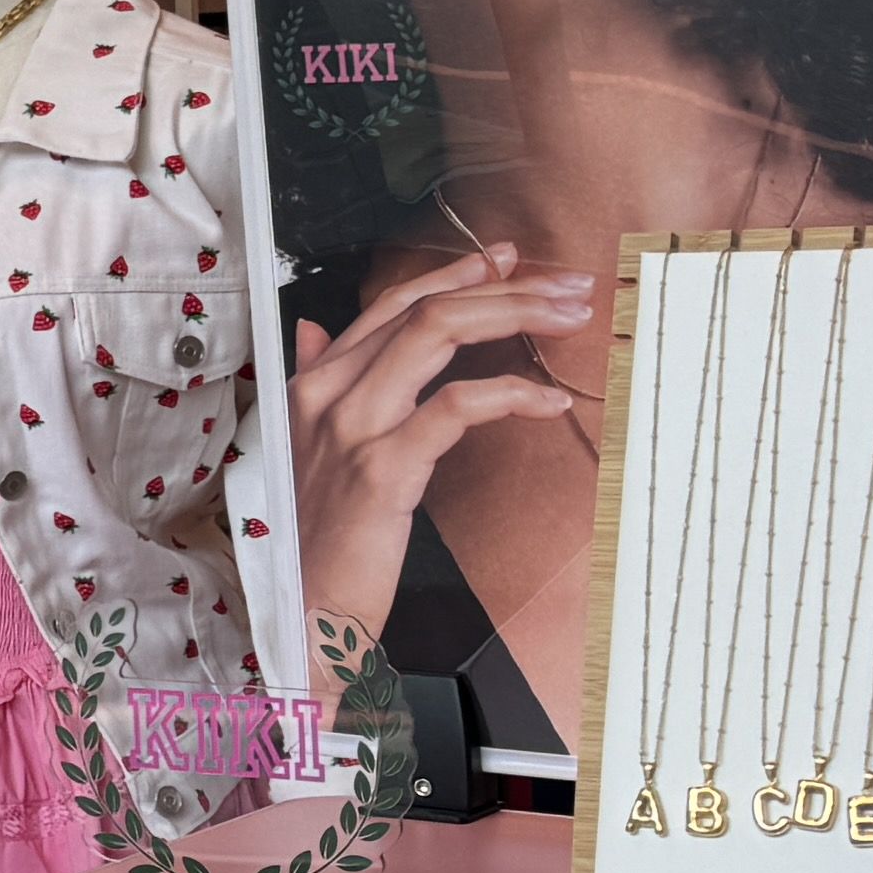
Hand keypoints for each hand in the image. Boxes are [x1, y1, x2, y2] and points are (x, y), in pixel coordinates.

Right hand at [285, 243, 597, 647]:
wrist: (304, 612)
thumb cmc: (317, 538)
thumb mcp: (303, 448)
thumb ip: (313, 382)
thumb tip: (311, 331)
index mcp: (314, 385)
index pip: (390, 305)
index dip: (454, 276)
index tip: (508, 261)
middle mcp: (328, 394)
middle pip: (425, 310)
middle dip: (505, 288)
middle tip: (566, 288)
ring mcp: (354, 429)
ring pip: (438, 335)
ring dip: (514, 316)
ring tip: (568, 318)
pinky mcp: (384, 470)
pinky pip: (455, 407)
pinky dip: (510, 394)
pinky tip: (547, 399)